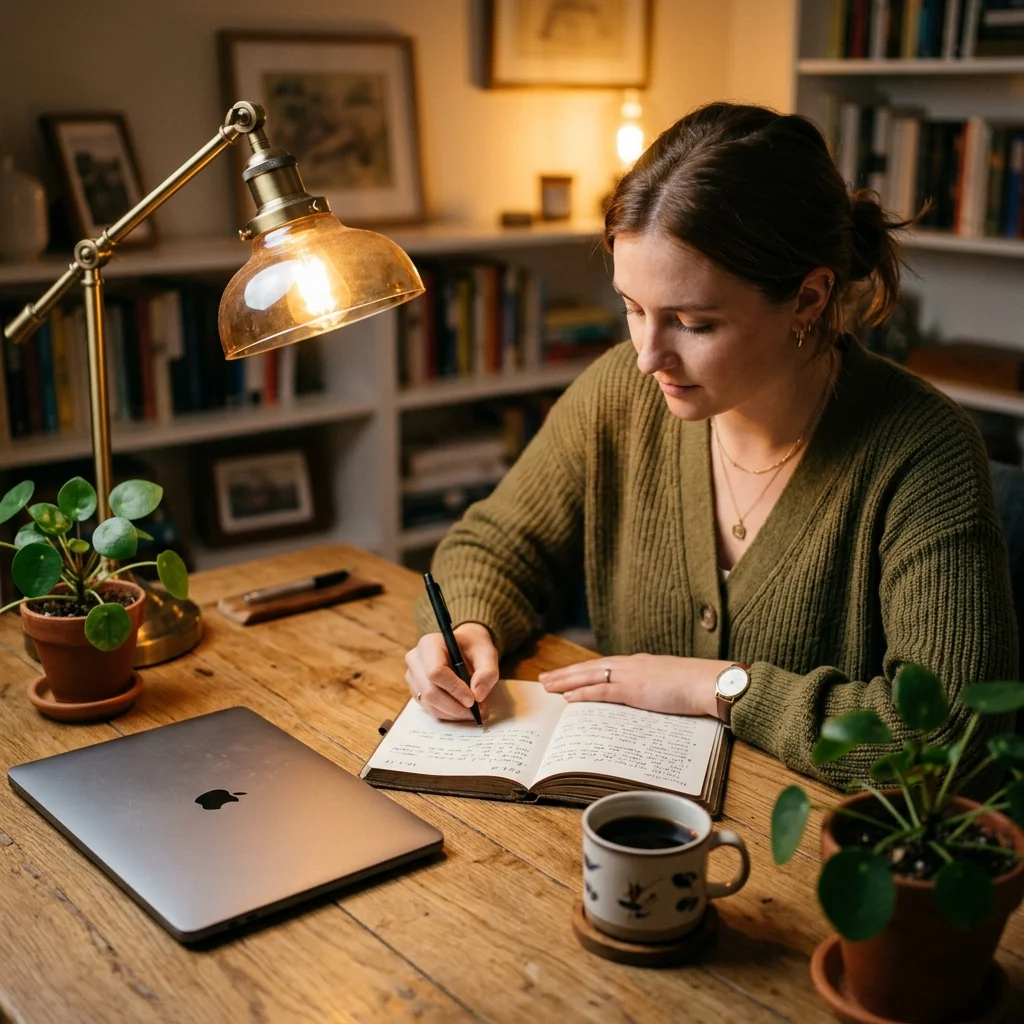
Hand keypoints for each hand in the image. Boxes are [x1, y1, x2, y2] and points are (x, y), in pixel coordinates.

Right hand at [404, 622, 499, 720]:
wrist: (464, 646)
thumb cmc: (473, 647)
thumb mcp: (487, 653)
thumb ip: (487, 672)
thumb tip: (478, 695)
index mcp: (429, 644)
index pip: (435, 672)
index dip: (454, 689)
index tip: (472, 700)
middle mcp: (415, 659)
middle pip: (429, 691)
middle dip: (454, 706)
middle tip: (476, 711)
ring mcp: (413, 676)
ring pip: (428, 703)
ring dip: (452, 712)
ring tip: (473, 711)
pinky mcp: (416, 690)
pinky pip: (429, 708)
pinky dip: (447, 713)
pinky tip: (462, 709)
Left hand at [539, 654, 732, 718]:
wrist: (709, 681)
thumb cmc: (696, 685)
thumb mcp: (669, 683)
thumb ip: (654, 688)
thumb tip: (647, 698)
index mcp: (638, 663)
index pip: (603, 666)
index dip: (582, 670)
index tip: (566, 674)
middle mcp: (630, 665)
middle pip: (590, 668)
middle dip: (565, 673)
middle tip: (544, 679)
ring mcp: (631, 676)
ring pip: (590, 676)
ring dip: (566, 681)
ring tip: (547, 686)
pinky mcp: (633, 689)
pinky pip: (602, 691)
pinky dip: (583, 693)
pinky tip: (568, 697)